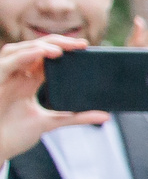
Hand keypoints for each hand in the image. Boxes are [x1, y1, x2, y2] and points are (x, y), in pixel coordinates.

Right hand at [1, 36, 105, 157]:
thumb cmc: (15, 135)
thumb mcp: (50, 123)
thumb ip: (76, 117)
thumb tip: (105, 116)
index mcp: (27, 81)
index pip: (45, 57)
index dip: (63, 49)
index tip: (85, 47)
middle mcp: (15, 75)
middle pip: (35, 49)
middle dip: (58, 43)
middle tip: (81, 44)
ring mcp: (4, 77)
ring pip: (19, 50)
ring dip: (41, 46)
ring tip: (62, 49)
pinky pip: (8, 63)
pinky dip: (25, 55)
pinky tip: (41, 53)